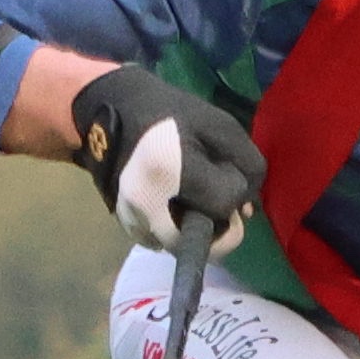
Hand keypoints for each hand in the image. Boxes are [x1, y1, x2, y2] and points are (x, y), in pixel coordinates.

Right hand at [65, 63, 257, 250]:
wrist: (111, 112)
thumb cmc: (169, 114)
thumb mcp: (218, 124)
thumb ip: (247, 163)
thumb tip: (247, 210)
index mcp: (168, 173)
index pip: (225, 203)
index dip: (236, 189)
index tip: (223, 167)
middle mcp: (145, 207)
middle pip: (205, 244)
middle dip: (219, 224)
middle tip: (217, 199)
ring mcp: (132, 222)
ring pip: (185, 246)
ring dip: (198, 228)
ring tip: (193, 196)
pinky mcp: (126, 228)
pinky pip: (165, 242)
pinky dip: (177, 228)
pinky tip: (175, 202)